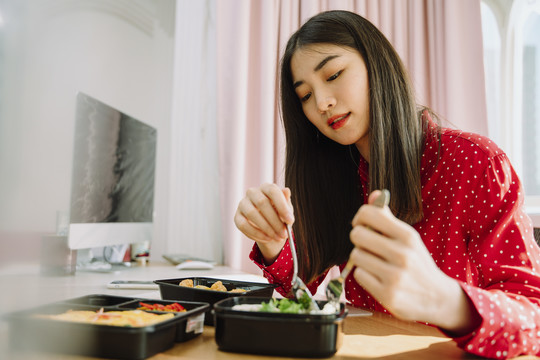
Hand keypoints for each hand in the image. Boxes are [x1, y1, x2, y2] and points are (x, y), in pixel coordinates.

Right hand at [234, 183, 294, 264]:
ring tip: (277, 237)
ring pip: (252, 214)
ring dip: (266, 229)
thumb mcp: (286, 209)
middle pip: (262, 203)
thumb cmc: (279, 214)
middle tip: (284, 234)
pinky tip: (267, 239)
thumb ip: (286, 202)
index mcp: (266, 187)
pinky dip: (256, 234)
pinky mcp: (237, 217)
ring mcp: (243, 204)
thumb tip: (286, 190)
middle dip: (275, 221)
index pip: (272, 191)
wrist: (270, 227)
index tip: (290, 220)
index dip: (282, 206)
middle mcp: (252, 192)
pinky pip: (243, 225)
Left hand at [348, 190, 477, 332]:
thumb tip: (374, 194)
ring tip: (375, 264)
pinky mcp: (387, 294)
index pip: (368, 213)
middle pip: (357, 234)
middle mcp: (402, 254)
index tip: (363, 226)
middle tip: (368, 246)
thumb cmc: (417, 263)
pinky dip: (365, 276)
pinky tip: (378, 278)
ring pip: (356, 255)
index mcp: (408, 235)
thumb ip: (388, 217)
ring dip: (361, 259)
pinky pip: (359, 275)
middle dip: (359, 240)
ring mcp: (395, 276)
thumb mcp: (408, 238)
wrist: (437, 298)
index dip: (360, 219)